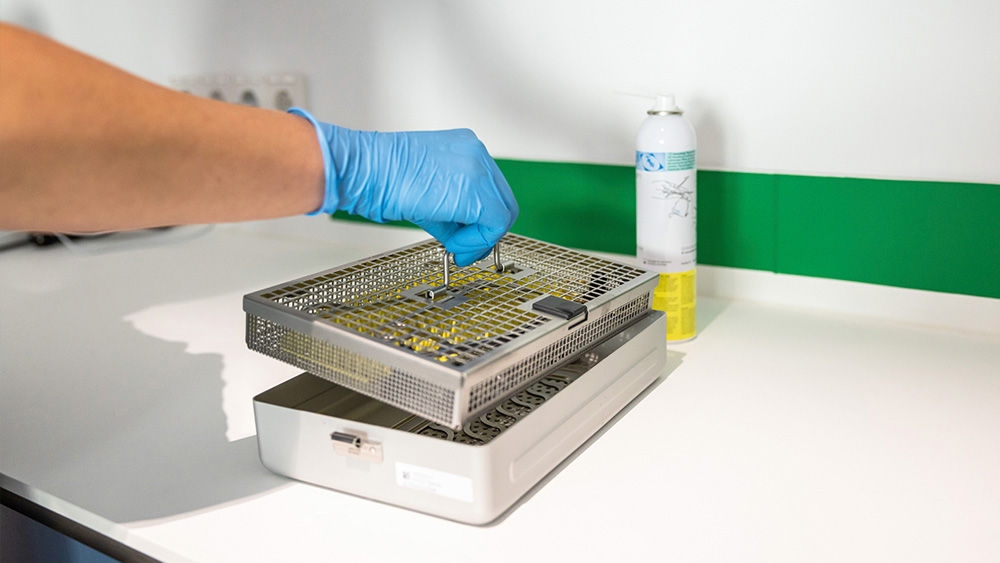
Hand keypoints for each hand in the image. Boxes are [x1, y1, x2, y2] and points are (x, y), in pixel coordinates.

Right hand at [291, 108, 517, 265]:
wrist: (367, 171)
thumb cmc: (384, 177)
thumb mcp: (428, 190)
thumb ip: (453, 210)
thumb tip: (464, 235)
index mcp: (466, 148)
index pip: (490, 190)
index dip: (481, 219)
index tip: (468, 237)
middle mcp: (477, 154)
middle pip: (502, 201)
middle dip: (485, 231)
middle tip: (467, 249)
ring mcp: (480, 169)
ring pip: (502, 214)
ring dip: (480, 238)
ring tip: (457, 248)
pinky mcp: (477, 191)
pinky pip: (494, 225)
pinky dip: (477, 242)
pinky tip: (456, 247)